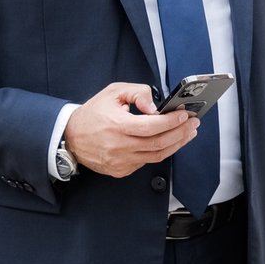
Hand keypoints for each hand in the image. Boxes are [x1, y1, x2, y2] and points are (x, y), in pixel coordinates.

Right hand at [63, 83, 198, 177]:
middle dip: (181, 133)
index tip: (185, 115)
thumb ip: (138, 93)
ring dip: (176, 144)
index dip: (172, 121)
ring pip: (156, 156)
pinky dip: (160, 152)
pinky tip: (170, 142)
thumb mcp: (114, 92)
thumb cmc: (93, 113)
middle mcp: (119, 147)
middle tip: (194, 123)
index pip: (152, 126)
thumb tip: (157, 106)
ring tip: (188, 133)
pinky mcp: (120, 170)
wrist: (70, 137)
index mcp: (118, 126)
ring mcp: (120, 162)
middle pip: (159, 144)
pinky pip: (146, 162)